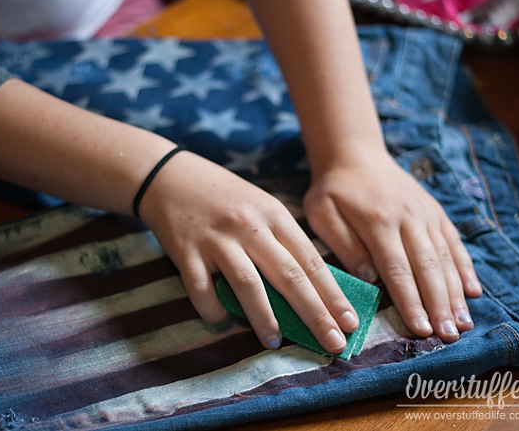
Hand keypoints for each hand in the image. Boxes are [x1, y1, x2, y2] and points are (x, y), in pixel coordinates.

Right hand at [138, 149, 359, 352]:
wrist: (169, 176)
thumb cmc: (222, 196)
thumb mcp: (260, 206)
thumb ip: (281, 241)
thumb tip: (307, 288)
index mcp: (273, 214)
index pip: (311, 260)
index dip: (333, 294)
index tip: (350, 321)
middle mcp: (249, 226)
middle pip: (289, 276)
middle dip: (315, 314)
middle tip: (333, 343)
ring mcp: (217, 239)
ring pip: (248, 285)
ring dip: (264, 318)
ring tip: (275, 342)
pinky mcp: (186, 251)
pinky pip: (202, 289)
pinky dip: (213, 310)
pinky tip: (221, 320)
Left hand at [303, 149, 481, 342]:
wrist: (355, 154)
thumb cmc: (333, 189)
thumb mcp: (323, 213)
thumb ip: (344, 245)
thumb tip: (369, 279)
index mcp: (378, 221)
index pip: (397, 269)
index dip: (410, 301)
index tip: (420, 329)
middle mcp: (408, 218)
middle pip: (427, 267)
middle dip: (439, 304)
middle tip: (448, 336)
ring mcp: (425, 214)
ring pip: (445, 257)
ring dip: (456, 292)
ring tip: (462, 323)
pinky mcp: (435, 211)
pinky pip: (454, 242)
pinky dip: (465, 268)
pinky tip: (473, 291)